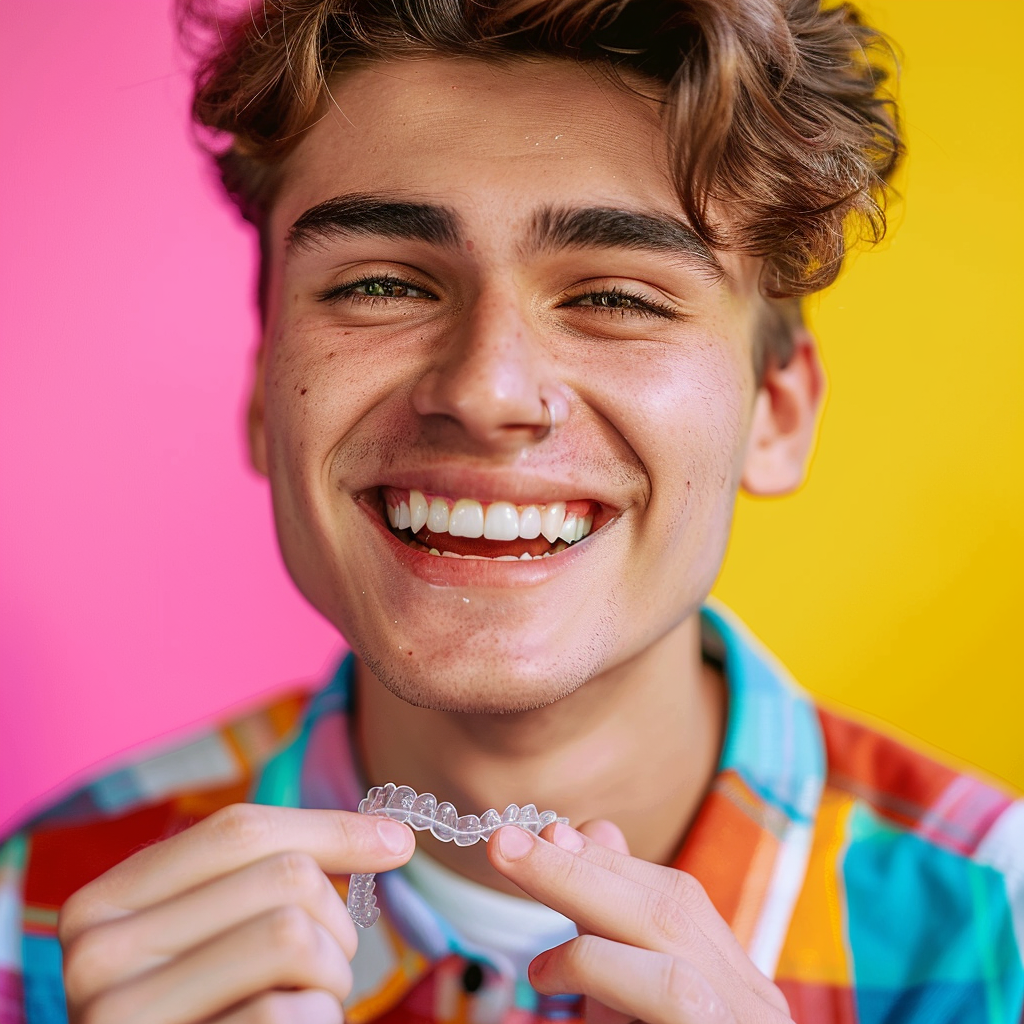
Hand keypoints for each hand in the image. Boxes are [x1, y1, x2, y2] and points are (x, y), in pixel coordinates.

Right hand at [58, 804, 413, 1023]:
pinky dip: (318, 1020)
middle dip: (334, 921)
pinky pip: (287, 1012)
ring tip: (308, 1002)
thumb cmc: (205, 1015)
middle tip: (327, 966)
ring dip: (331, 974)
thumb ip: (265, 875)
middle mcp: (97, 954)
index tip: (398, 844)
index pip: (239, 830)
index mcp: (104, 902)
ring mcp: (123, 1017)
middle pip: (283, 878)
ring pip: (293, 935)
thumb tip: (392, 838)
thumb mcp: (205, 938)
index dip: (331, 828)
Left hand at [489, 819, 792, 1023]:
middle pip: (673, 912)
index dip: (605, 861)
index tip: (539, 834)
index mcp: (734, 978)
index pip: (675, 897)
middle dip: (581, 872)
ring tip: (524, 932)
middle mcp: (753, 1004)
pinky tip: (550, 981)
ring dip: (587, 925)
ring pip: (675, 963)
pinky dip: (601, 975)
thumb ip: (607, 927)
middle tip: (504, 844)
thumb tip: (579, 830)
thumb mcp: (627, 1002)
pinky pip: (669, 1005)